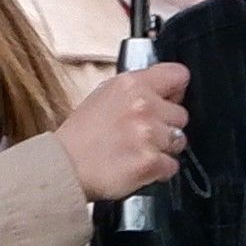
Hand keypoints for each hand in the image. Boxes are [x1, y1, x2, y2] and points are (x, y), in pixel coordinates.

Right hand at [55, 59, 191, 199]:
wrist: (63, 167)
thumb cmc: (80, 136)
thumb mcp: (104, 96)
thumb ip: (135, 91)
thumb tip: (163, 91)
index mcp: (131, 84)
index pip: (178, 75)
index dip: (176, 91)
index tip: (169, 100)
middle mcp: (143, 105)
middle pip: (181, 114)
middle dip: (166, 126)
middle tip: (141, 134)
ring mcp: (148, 134)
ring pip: (179, 141)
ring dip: (163, 149)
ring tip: (137, 151)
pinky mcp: (150, 162)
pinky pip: (171, 166)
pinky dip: (158, 170)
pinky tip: (137, 166)